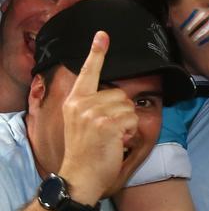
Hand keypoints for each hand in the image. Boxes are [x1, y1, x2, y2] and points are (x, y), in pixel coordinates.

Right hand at [57, 31, 135, 204]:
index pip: (87, 72)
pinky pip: (132, 119)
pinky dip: (131, 132)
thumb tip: (116, 96)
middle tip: (109, 132)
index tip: (102, 35)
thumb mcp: (81, 124)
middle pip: (120, 94)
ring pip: (128, 106)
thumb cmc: (86, 152)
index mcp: (74, 101)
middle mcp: (81, 104)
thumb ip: (93, 106)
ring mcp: (93, 113)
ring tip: (112, 138)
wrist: (80, 175)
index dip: (96, 53)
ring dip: (128, 124)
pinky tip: (117, 142)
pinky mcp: (106, 124)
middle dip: (123, 112)